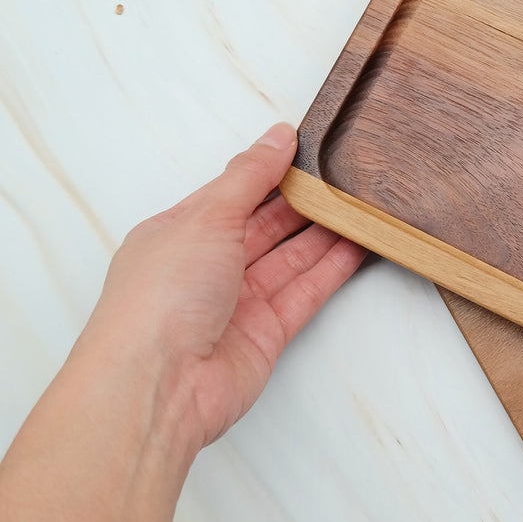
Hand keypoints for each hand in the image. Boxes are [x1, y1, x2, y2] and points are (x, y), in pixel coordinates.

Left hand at [78, 123, 365, 451]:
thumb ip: (250, 176)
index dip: (270, 170)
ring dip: (327, 232)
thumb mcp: (206, 217)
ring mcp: (238, 301)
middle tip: (346, 176)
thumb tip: (277, 137)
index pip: (233, 192)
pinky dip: (333, 269)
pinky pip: (307, 291)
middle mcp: (208, 266)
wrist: (159, 384)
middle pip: (267, 224)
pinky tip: (359, 246)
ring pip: (292, 257)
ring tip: (363, 204)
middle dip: (304, 201)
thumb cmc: (159, 301)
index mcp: (180, 232)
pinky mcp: (267, 332)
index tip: (309, 148)